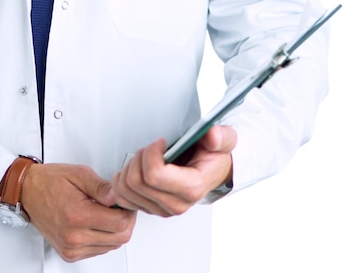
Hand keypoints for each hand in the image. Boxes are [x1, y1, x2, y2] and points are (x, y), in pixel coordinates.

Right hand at [21, 163, 136, 261]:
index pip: (120, 223)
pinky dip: (104, 238)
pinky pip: (99, 250)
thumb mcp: (79, 174)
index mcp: (77, 216)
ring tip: (105, 212)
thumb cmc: (49, 181)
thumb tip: (118, 196)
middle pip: (120, 238)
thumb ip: (101, 187)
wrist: (27, 191)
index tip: (124, 201)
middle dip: (126, 221)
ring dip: (115, 230)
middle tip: (119, 205)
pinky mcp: (69, 253)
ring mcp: (71, 248)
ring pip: (111, 246)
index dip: (129, 211)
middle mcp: (73, 237)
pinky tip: (97, 222)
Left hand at [111, 125, 236, 216]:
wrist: (212, 171)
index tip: (160, 142)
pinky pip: (122, 198)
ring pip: (126, 190)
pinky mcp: (150, 209)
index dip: (151, 152)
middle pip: (136, 182)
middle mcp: (175, 203)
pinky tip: (133, 170)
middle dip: (139, 158)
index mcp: (191, 188)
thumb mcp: (224, 140)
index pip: (154, 175)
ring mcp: (161, 209)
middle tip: (151, 149)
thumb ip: (221, 137)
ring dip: (129, 168)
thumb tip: (212, 136)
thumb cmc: (212, 157)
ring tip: (143, 158)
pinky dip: (122, 182)